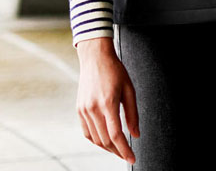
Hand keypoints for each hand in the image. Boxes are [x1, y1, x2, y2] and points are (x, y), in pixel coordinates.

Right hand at [76, 37, 139, 162]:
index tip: (132, 158)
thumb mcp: (129, 89)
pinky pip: (87, 132)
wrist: (95, 57)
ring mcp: (84, 110)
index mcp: (108, 102)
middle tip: (127, 155)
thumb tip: (135, 134)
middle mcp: (93, 108)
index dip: (124, 150)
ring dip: (107, 148)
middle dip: (117, 151)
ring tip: (118, 149)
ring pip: (95, 139)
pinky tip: (105, 140)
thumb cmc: (114, 70)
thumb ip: (132, 114)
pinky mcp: (79, 109)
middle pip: (105, 140)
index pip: (116, 135)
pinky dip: (96, 140)